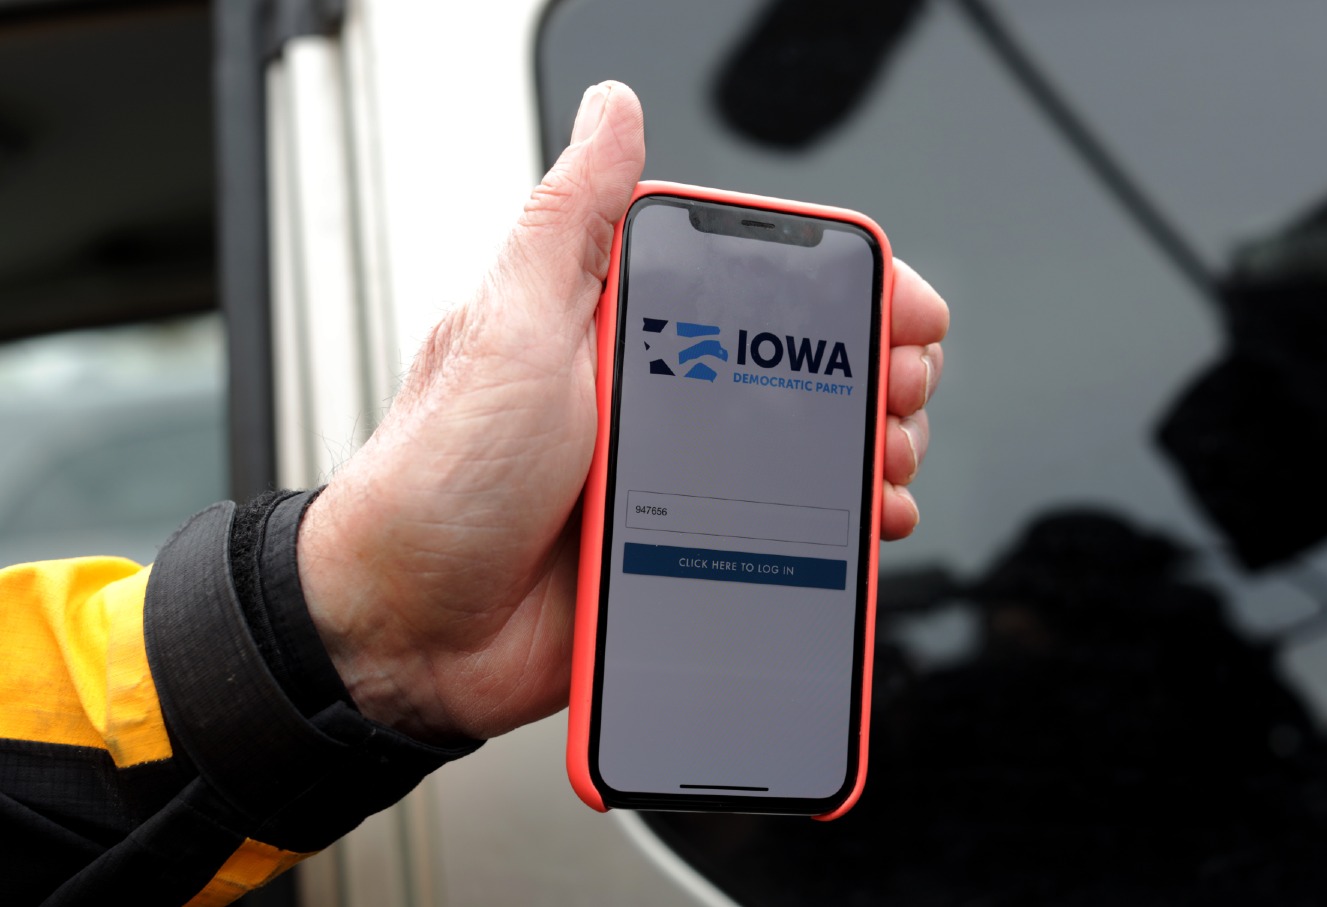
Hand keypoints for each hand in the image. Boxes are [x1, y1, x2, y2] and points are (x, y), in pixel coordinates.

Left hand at [297, 81, 947, 742]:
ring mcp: (681, 478)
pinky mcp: (689, 551)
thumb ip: (571, 221)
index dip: (847, 289)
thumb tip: (613, 112)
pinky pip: (789, 533)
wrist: (410, 630)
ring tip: (886, 462)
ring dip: (872, 448)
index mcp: (626, 330)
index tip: (899, 307)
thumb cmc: (440, 475)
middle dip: (880, 371)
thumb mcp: (509, 325)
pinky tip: (864, 523)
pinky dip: (840, 526)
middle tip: (900, 393)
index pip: (765, 285)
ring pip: (812, 449)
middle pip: (810, 367)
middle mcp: (662, 397)